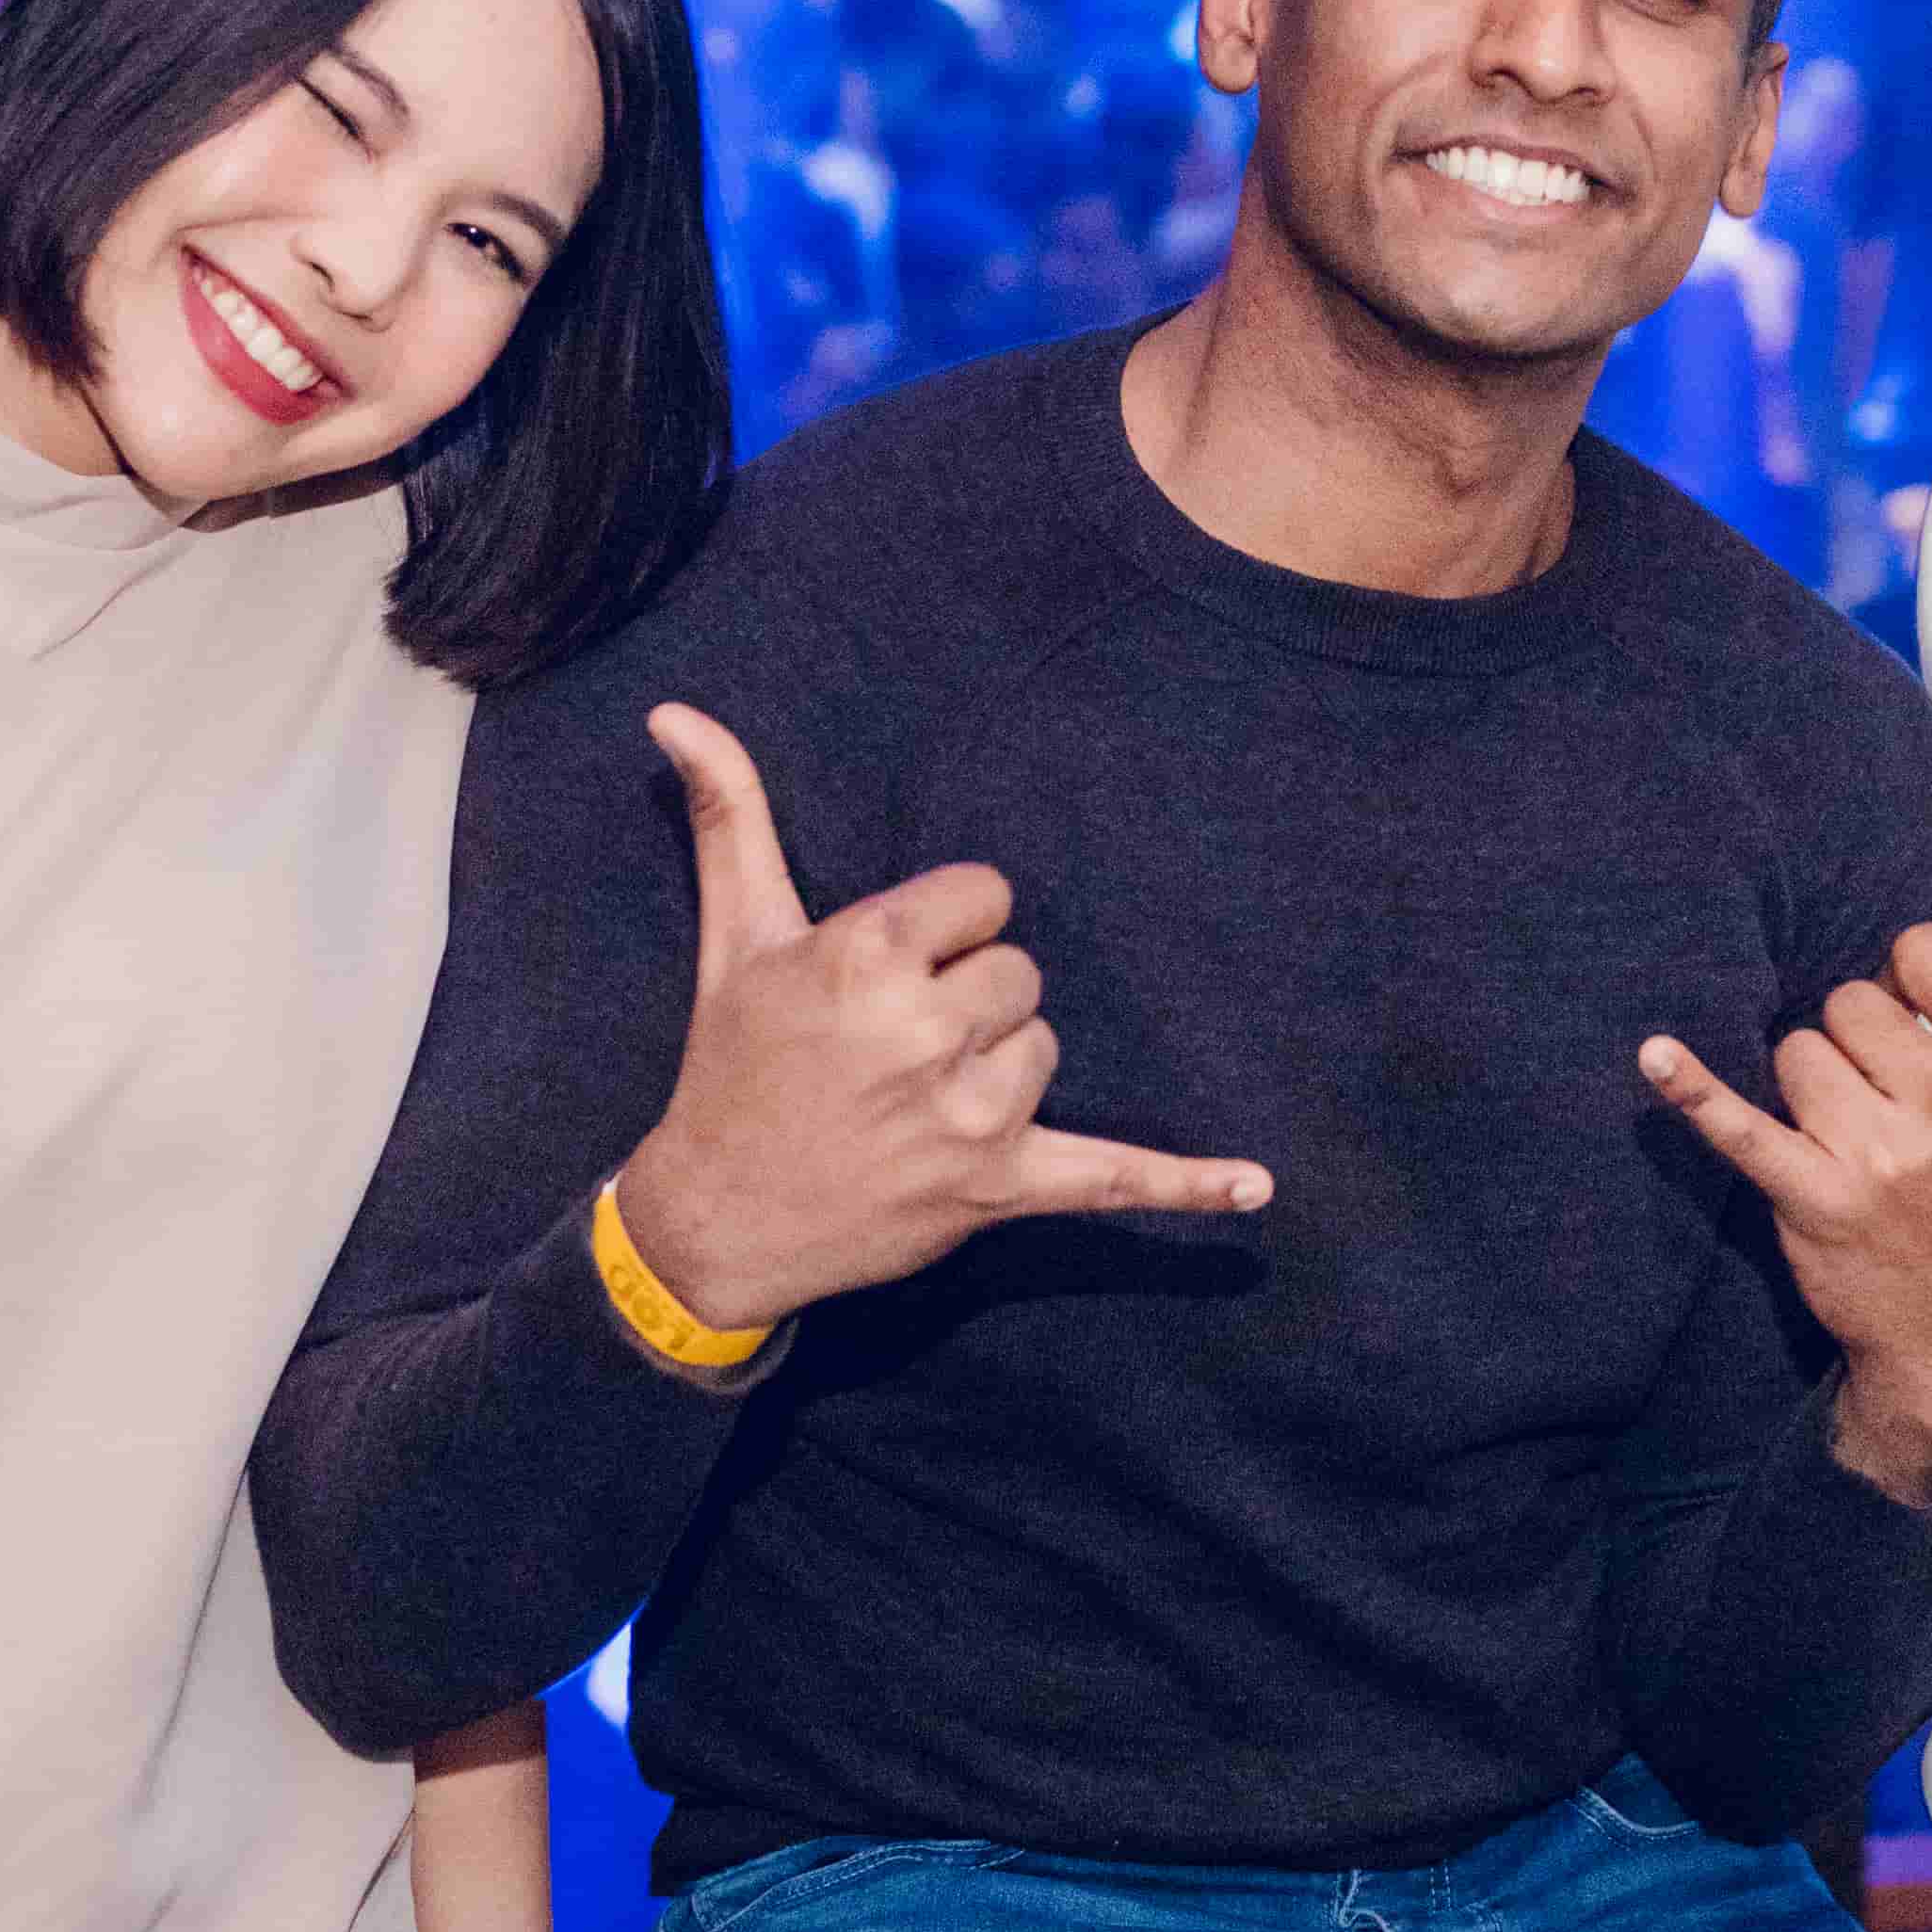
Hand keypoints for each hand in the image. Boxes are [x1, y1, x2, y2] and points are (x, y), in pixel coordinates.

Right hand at [602, 706, 1270, 1342]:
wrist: (716, 1220)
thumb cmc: (732, 1065)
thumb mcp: (737, 934)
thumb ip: (730, 813)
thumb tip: (675, 711)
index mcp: (867, 954)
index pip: (985, 896)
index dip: (945, 928)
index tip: (891, 968)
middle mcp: (921, 1030)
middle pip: (1020, 971)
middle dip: (968, 1000)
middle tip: (894, 1047)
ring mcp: (966, 1114)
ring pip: (1046, 1046)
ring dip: (1000, 1066)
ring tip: (919, 1100)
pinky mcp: (998, 1187)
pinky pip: (1113, 1178)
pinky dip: (1185, 1187)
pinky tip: (1256, 1190)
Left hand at [1637, 929, 1931, 1499]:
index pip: (1917, 952)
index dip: (1912, 993)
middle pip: (1850, 1003)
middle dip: (1860, 1048)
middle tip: (1896, 1113)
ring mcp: (1884, 1154)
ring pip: (1798, 1052)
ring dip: (1811, 1091)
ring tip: (1857, 1143)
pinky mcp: (1814, 1197)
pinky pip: (1740, 1126)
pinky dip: (1691, 1093)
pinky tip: (1653, 1059)